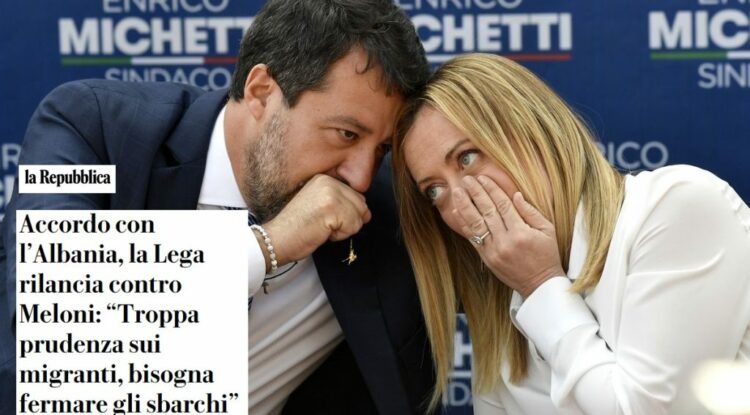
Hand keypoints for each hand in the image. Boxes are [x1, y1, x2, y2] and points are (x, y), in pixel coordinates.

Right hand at [262, 174, 370, 266]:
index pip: (356, 196)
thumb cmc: (296, 228)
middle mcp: (329, 182)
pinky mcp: (333, 208)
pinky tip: (322, 231)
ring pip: (359, 217)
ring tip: (321, 227)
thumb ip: (343, 204)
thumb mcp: (320, 207)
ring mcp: (331, 193)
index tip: (323, 217)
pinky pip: (353, 226)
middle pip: (361, 205)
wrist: (277, 238)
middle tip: (322, 223)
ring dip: (343, 229)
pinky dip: (340, 235)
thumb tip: (367, 213)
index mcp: (324, 179)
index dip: (345, 214)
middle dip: (347, 221)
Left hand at [452, 175, 564, 297]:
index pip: (503, 205)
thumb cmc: (546, 255)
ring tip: (457, 192)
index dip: (492, 190)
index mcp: (522, 232)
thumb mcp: (547, 231)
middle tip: (466, 179)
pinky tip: (457, 212)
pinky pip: (473, 238)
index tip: (483, 178)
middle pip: (487, 211)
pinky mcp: (487, 258)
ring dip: (465, 206)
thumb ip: (531, 212)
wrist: (540, 285)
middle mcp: (505, 241)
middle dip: (476, 193)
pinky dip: (464, 225)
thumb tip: (515, 195)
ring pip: (476, 224)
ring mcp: (494, 251)